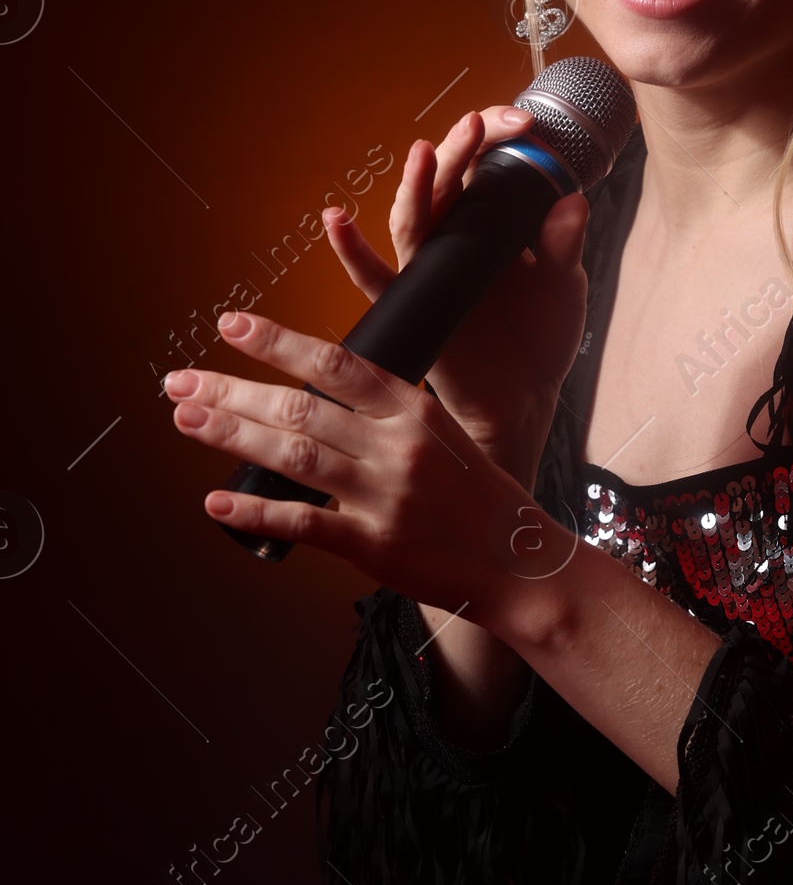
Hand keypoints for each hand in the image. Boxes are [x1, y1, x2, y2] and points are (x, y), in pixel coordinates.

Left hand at [164, 310, 567, 629]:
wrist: (518, 560)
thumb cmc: (478, 495)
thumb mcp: (442, 433)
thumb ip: (384, 413)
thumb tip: (316, 393)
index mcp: (413, 409)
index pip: (335, 364)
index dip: (278, 342)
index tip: (232, 324)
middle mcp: (397, 446)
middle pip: (301, 407)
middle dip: (232, 389)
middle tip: (182, 380)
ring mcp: (386, 495)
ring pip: (295, 456)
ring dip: (233, 435)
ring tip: (188, 419)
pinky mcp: (376, 544)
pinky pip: (306, 522)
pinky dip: (256, 510)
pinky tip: (216, 501)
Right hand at [324, 107, 588, 483]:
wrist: (523, 399)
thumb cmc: (540, 337)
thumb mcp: (563, 286)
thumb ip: (563, 246)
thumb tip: (572, 202)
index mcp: (491, 223)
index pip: (485, 166)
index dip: (497, 139)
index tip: (524, 125)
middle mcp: (454, 237)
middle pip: (446, 182)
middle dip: (459, 150)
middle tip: (477, 124)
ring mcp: (428, 268)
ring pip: (413, 217)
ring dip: (415, 184)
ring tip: (423, 153)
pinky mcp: (411, 303)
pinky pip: (373, 276)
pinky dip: (350, 250)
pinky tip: (335, 220)